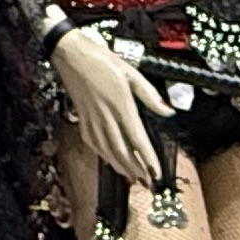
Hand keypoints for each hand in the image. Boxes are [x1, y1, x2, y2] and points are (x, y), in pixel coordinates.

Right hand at [51, 22, 172, 186]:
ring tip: (132, 179)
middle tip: (147, 184)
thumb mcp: (132, 73)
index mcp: (120, 104)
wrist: (71, 55)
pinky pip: (94, 143)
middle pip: (122, 150)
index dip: (147, 158)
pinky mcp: (83, 119)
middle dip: (136, 170)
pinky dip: (104, 156)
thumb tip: (167, 111)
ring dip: (121, 167)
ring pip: (107, 150)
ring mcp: (92, 119)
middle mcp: (105, 116)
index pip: (137, 139)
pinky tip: (111, 162)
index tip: (156, 172)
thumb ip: (150, 95)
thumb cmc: (102, 60)